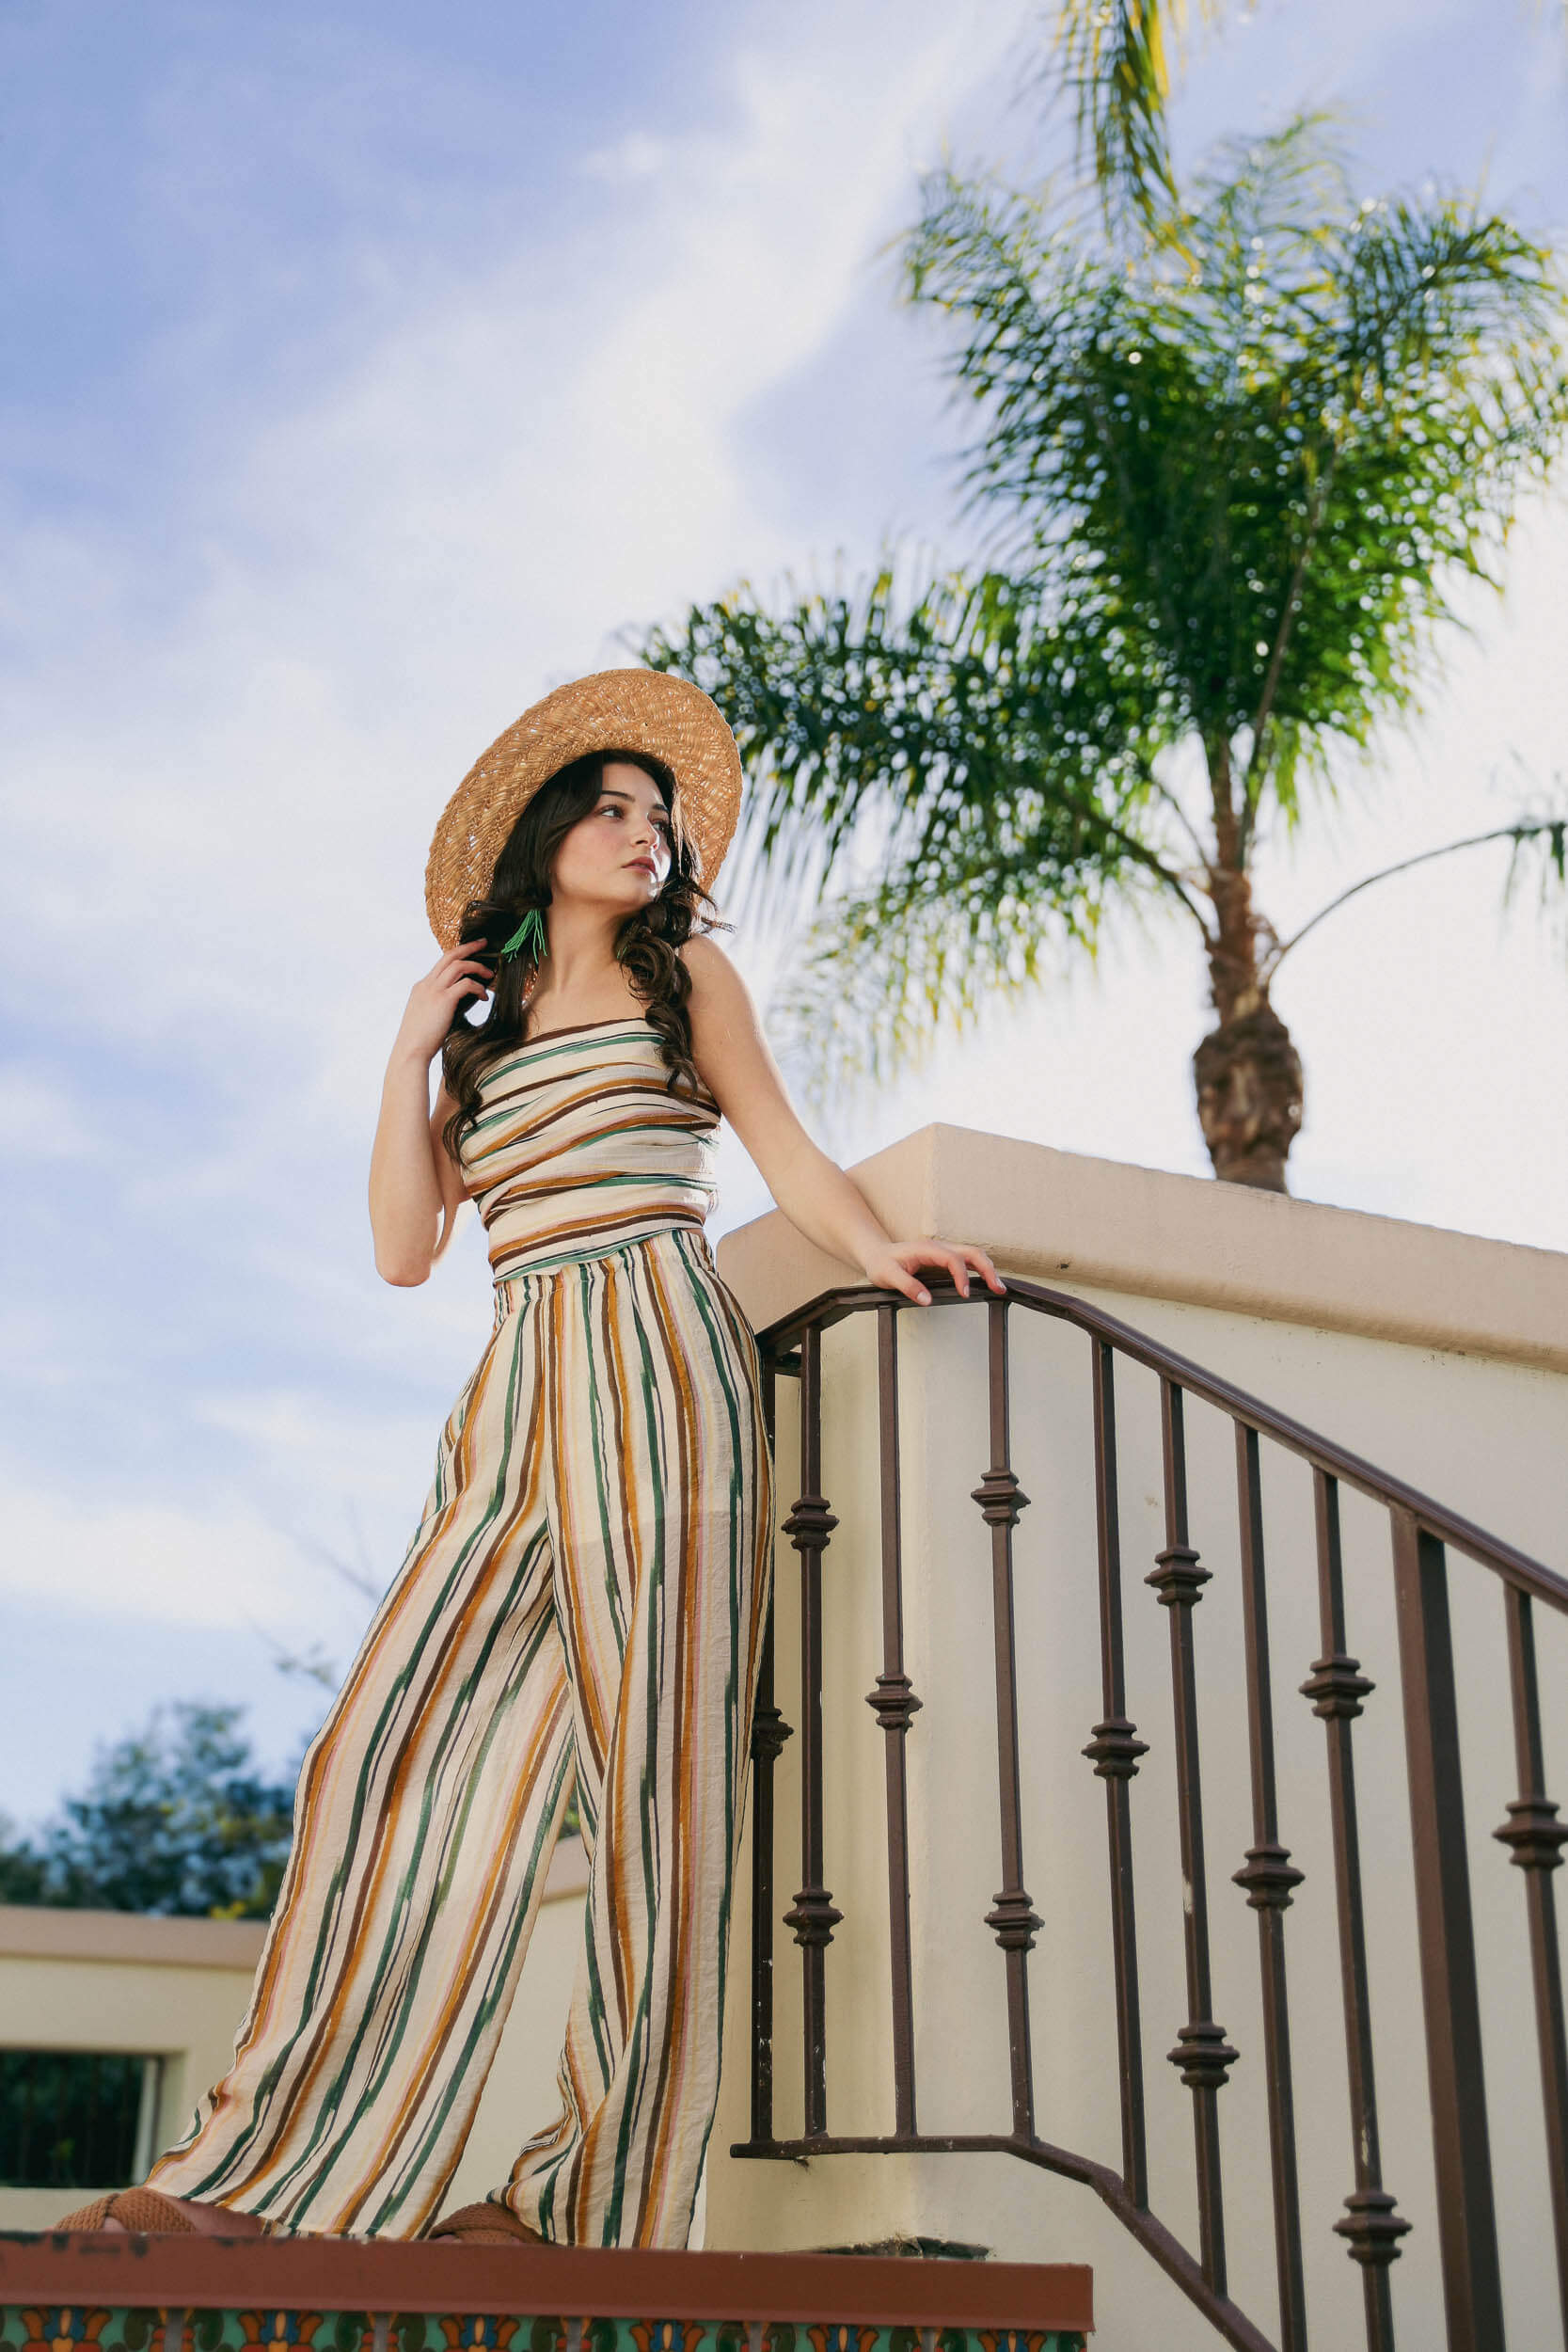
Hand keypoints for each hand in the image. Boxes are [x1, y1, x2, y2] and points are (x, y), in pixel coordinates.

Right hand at [393, 941, 494, 1061]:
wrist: (410, 1052)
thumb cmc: (420, 1041)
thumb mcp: (427, 1017)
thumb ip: (440, 1005)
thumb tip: (460, 1003)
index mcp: (421, 987)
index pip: (441, 964)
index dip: (458, 957)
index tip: (471, 955)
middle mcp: (426, 984)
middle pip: (449, 955)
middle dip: (468, 947)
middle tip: (484, 943)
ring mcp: (433, 991)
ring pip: (459, 965)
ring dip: (477, 966)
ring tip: (490, 974)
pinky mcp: (444, 1000)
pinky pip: (466, 984)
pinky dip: (478, 987)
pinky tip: (485, 997)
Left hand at [862, 1241, 1005, 1307]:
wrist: (876, 1253)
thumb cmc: (881, 1263)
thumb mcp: (888, 1276)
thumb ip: (908, 1286)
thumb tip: (927, 1300)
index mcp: (927, 1249)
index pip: (953, 1259)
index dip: (962, 1276)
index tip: (965, 1294)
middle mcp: (939, 1247)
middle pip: (972, 1252)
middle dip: (988, 1269)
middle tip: (998, 1288)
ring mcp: (944, 1252)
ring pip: (973, 1255)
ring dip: (988, 1269)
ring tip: (998, 1287)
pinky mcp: (944, 1259)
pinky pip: (967, 1261)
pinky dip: (980, 1270)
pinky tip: (986, 1282)